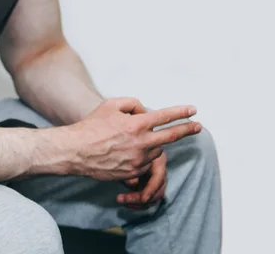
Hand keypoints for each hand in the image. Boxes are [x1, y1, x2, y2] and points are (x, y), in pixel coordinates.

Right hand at [65, 97, 199, 180]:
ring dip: (153, 144)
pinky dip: (142, 157)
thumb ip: (132, 103)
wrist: (76, 151)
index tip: (193, 110)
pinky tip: (128, 152)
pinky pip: (145, 163)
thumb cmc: (91, 126)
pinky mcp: (133, 172)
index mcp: (137, 124)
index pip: (166, 116)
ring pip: (156, 150)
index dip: (181, 112)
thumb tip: (146, 111)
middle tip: (198, 127)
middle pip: (172, 136)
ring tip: (135, 140)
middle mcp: (141, 142)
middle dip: (187, 130)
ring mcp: (138, 159)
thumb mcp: (110, 105)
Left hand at [118, 152, 166, 209]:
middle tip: (123, 199)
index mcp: (158, 161)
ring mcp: (155, 180)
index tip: (143, 199)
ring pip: (152, 198)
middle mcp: (160, 172)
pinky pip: (146, 199)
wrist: (126, 142)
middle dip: (141, 199)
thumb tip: (133, 184)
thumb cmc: (128, 147)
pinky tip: (125, 201)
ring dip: (137, 203)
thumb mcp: (130, 154)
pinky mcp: (149, 186)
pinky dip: (136, 203)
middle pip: (157, 192)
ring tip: (121, 199)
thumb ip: (132, 168)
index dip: (151, 190)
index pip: (159, 179)